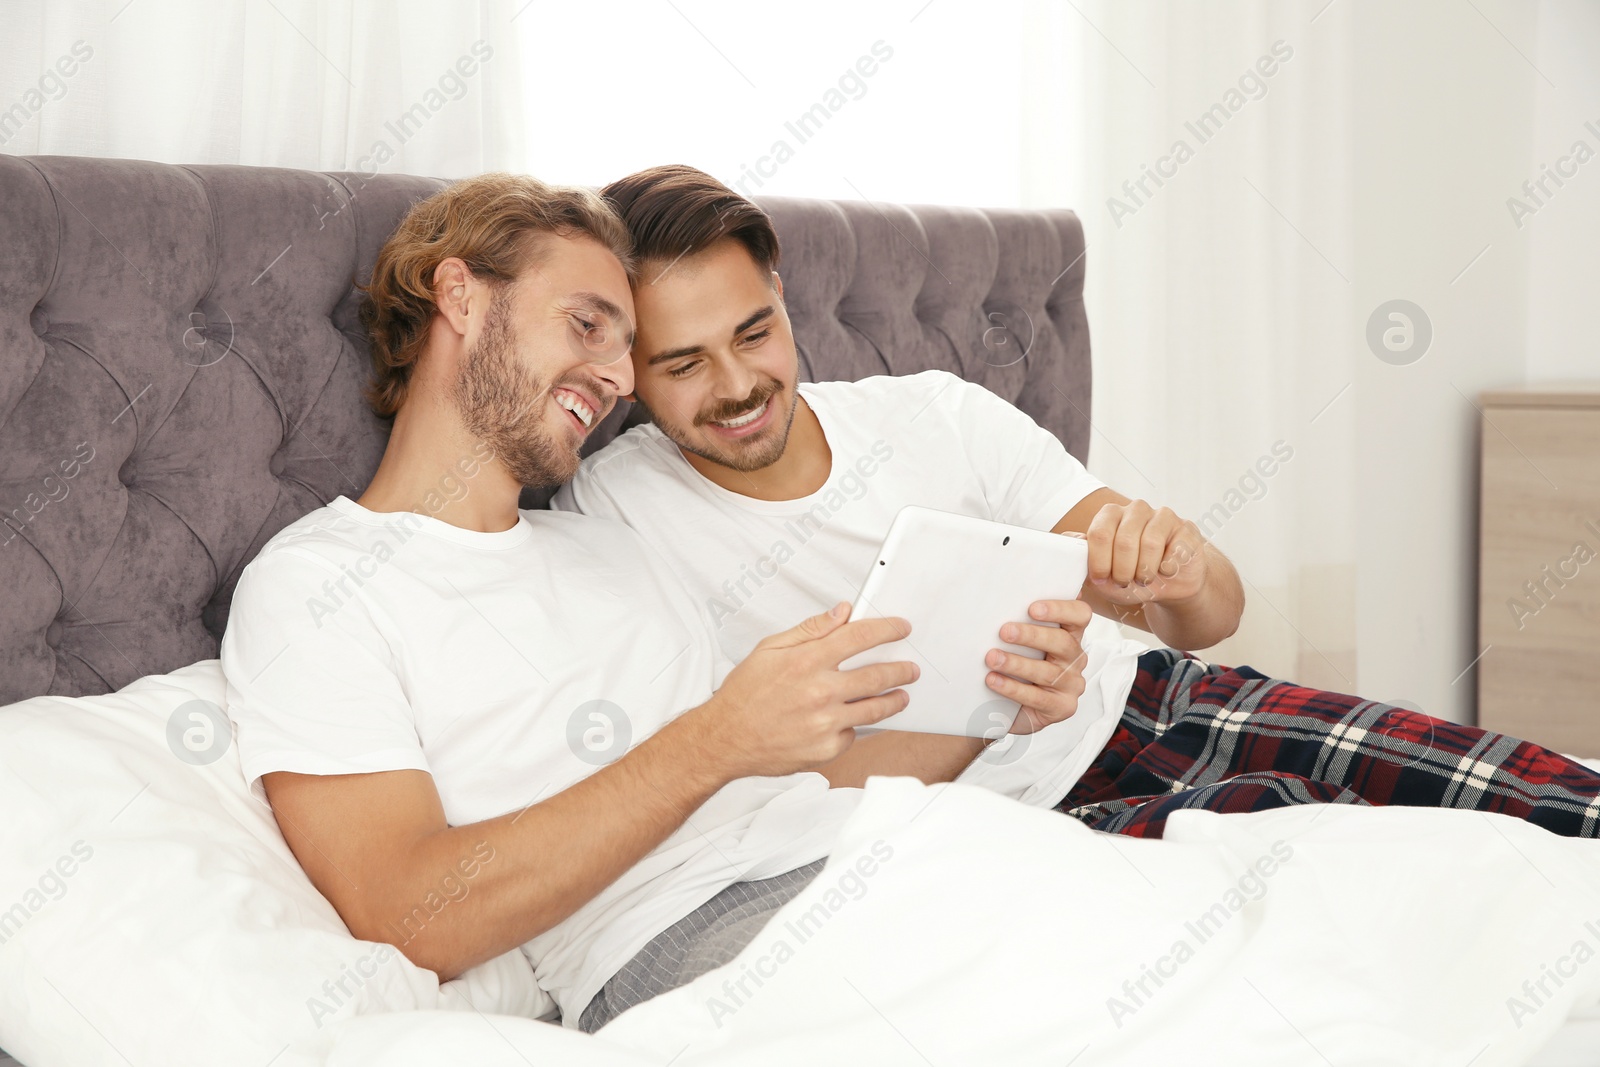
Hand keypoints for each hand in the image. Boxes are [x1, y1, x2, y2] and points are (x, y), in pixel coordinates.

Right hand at [697, 603, 917, 779]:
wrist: (725, 739)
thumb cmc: (745, 694)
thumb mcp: (770, 649)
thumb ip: (810, 630)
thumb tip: (842, 612)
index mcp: (806, 661)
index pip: (860, 637)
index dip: (887, 629)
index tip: (901, 628)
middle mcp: (820, 691)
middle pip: (878, 675)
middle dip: (901, 669)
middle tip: (910, 668)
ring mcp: (825, 723)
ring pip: (876, 709)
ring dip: (895, 700)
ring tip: (901, 695)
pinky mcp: (826, 749)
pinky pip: (854, 734)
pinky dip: (857, 726)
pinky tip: (855, 720)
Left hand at [985, 599, 1090, 733]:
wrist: (1009, 709)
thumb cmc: (1017, 669)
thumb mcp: (1021, 645)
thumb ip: (1019, 626)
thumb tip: (994, 605)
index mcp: (1070, 635)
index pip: (1079, 615)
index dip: (1060, 609)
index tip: (1032, 608)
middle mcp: (1075, 659)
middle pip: (1062, 642)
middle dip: (1031, 635)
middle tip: (1004, 631)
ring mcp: (1071, 684)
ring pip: (1047, 672)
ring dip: (1016, 663)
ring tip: (992, 658)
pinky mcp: (1062, 707)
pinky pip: (1038, 697)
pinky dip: (1013, 688)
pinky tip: (994, 680)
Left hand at [1084, 499, 1206, 607]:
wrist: (1168, 585)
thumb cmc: (1131, 576)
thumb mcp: (1102, 575)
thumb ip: (1081, 559)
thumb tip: (1067, 541)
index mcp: (1111, 514)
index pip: (1099, 533)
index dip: (1099, 561)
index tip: (1102, 579)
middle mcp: (1136, 509)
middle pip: (1124, 540)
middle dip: (1123, 570)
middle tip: (1125, 582)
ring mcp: (1163, 516)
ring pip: (1151, 543)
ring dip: (1145, 571)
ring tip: (1144, 580)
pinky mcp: (1186, 528)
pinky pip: (1176, 549)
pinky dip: (1168, 568)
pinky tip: (1165, 571)